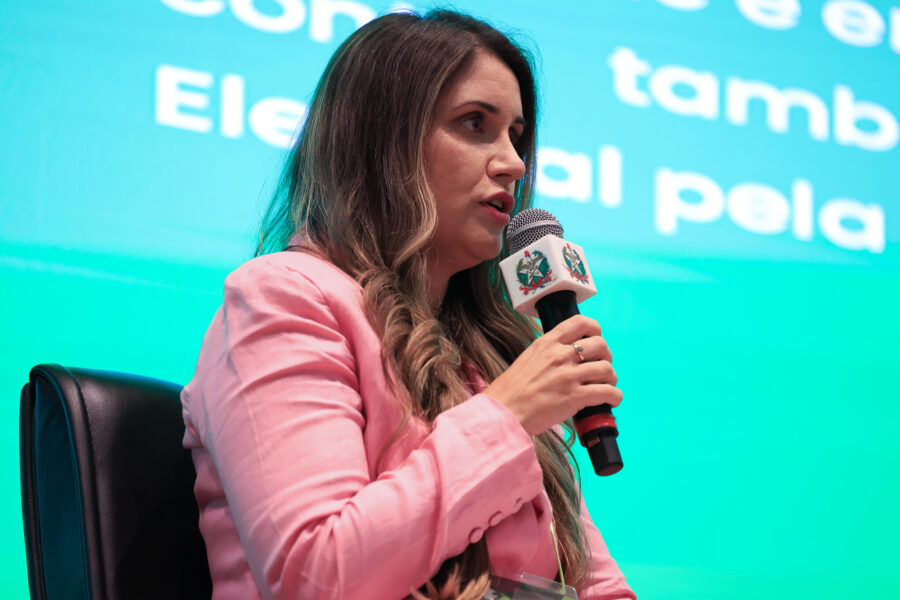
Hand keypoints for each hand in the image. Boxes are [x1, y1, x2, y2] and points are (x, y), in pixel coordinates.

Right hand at [484, 315, 621, 435]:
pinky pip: (606, 392)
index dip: (596, 330)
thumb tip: (566, 354)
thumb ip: (548, 353)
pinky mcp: (574, 397)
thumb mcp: (528, 358)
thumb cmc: (511, 390)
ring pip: (607, 369)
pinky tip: (611, 400)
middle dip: (606, 357)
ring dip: (611, 378)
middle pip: (600, 345)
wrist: (503, 412)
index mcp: (547, 343)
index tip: (596, 340)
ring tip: (606, 386)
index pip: (580, 323)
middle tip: (601, 368)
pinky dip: (615, 396)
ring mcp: (568, 376)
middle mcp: (560, 355)